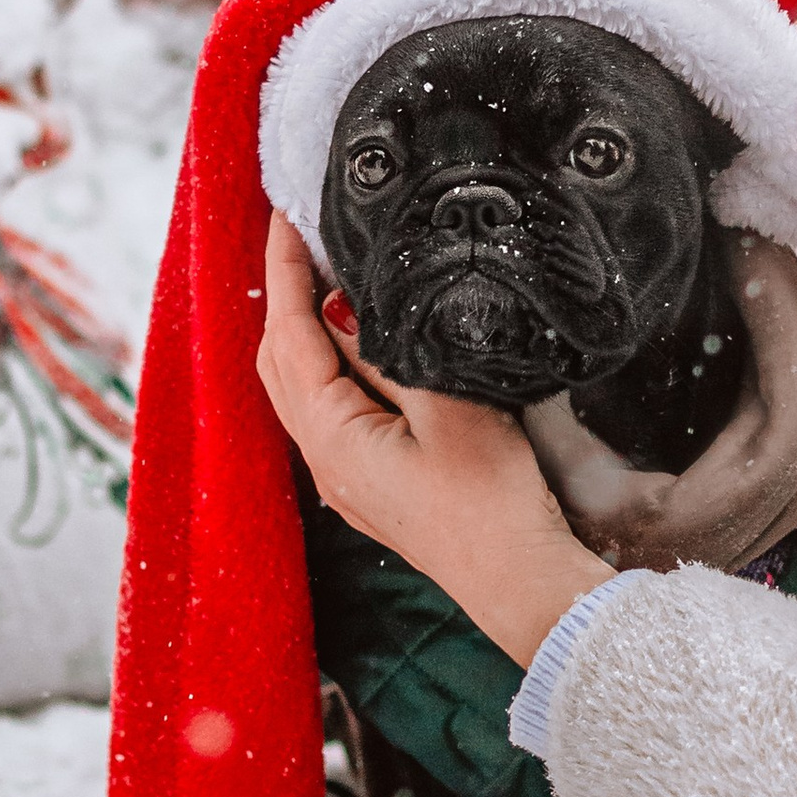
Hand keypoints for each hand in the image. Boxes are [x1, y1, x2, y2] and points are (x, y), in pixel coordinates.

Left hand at [254, 213, 611, 664]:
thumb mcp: (446, 406)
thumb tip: (343, 305)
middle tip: (299, 237)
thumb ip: (387, 352)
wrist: (517, 579)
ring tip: (322, 274)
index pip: (289, 335)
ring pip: (299, 386)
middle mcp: (322, 459)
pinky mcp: (367, 482)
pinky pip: (325, 407)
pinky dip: (325, 362)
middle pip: (279, 361)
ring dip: (301, 329)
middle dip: (283, 295)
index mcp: (330, 438)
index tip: (282, 217)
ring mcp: (341, 475)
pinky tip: (354, 340)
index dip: (284, 271)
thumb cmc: (490, 499)